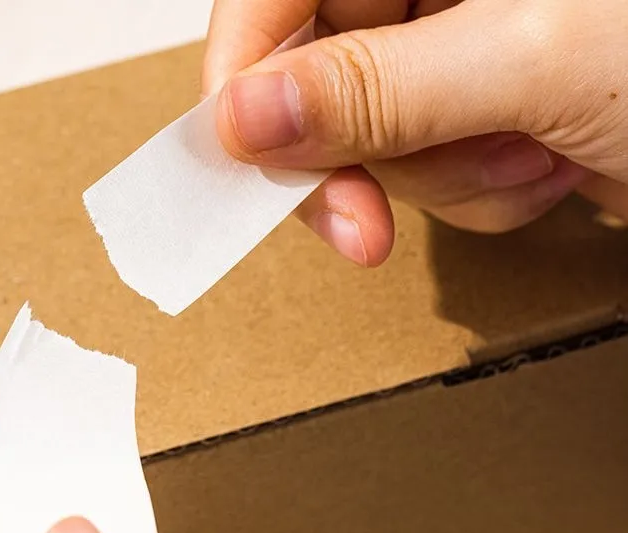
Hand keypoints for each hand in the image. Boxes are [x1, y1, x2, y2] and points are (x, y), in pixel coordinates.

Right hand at [203, 0, 627, 265]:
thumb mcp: (530, 60)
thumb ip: (376, 90)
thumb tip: (245, 119)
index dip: (247, 77)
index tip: (247, 160)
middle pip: (320, 78)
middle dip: (363, 160)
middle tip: (369, 225)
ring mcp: (460, 42)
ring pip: (380, 137)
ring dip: (447, 176)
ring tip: (536, 154)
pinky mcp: (484, 101)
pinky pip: (431, 167)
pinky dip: (483, 189)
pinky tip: (552, 164)